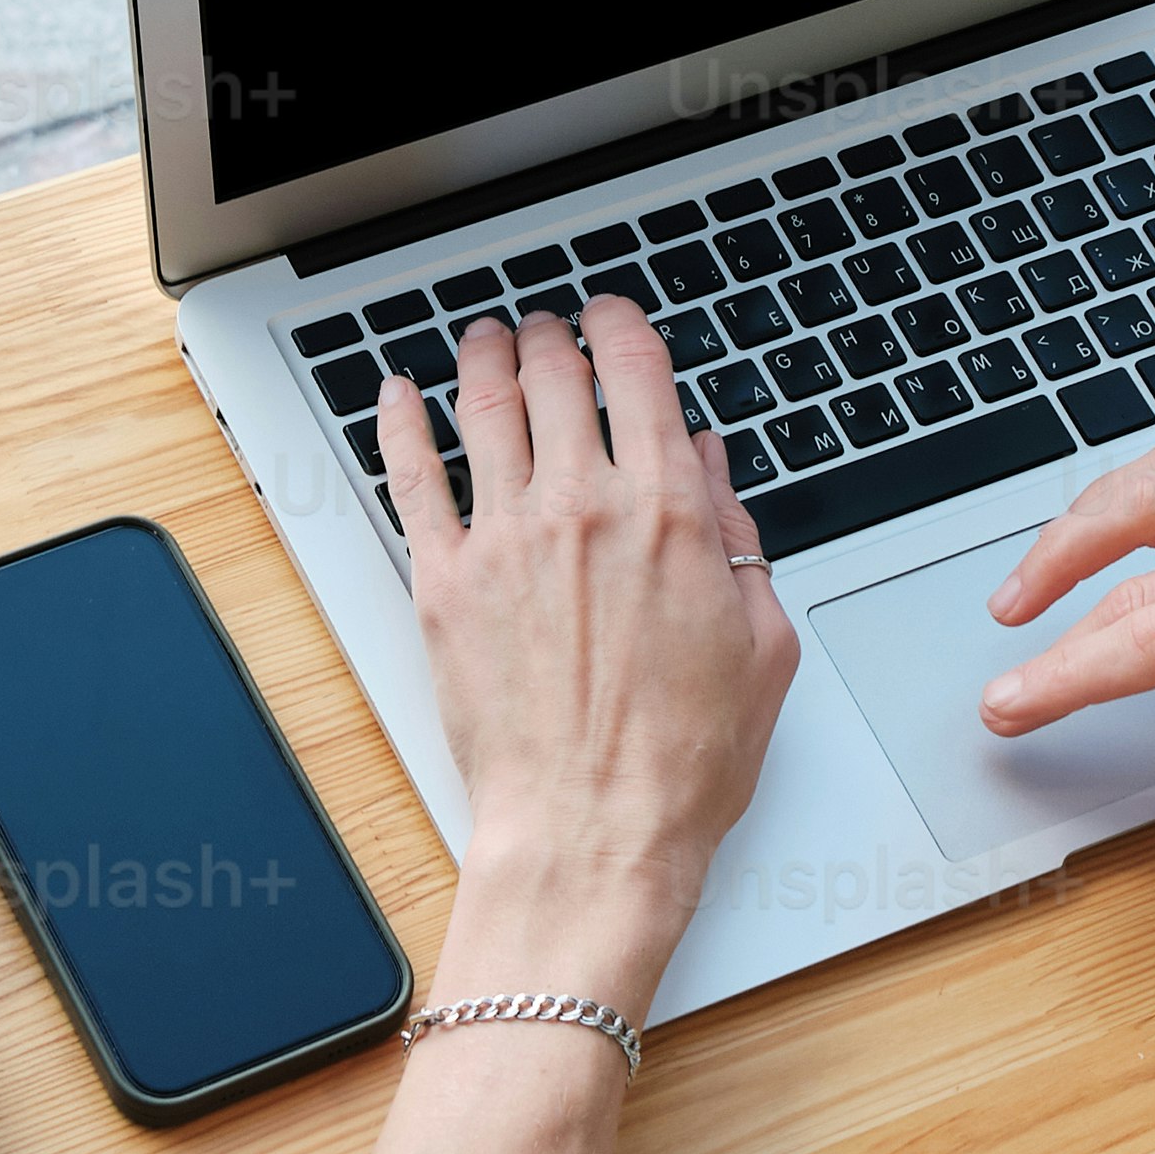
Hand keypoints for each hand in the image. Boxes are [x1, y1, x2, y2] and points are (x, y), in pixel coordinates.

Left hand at [351, 301, 797, 1153]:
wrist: (593, 835)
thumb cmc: (680, 764)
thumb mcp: (760, 645)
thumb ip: (737, 541)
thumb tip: (712, 473)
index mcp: (668, 513)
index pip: (637, 371)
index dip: (621, 325)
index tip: (612, 318)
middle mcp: (582, 508)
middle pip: (555, 374)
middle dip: (553, 337)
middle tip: (548, 333)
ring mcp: (504, 540)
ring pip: (481, 406)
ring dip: (482, 357)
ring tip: (484, 342)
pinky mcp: (443, 583)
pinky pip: (409, 478)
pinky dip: (397, 423)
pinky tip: (394, 396)